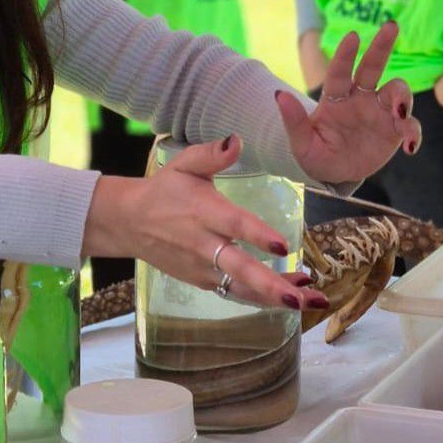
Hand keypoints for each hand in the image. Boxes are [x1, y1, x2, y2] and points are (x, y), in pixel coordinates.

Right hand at [82, 136, 326, 311]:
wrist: (130, 223)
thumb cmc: (165, 189)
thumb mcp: (184, 164)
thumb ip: (211, 154)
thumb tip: (237, 140)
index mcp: (204, 212)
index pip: (234, 225)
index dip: (258, 236)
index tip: (283, 246)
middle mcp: (204, 245)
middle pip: (239, 269)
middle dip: (270, 285)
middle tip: (299, 298)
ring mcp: (204, 269)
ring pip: (242, 288)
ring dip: (276, 297)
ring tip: (312, 301)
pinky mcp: (204, 282)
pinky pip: (237, 292)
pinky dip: (264, 297)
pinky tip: (295, 291)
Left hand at [275, 21, 422, 184]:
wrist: (337, 176)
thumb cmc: (317, 155)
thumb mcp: (302, 144)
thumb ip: (293, 121)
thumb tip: (279, 94)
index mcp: (336, 98)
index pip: (340, 72)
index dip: (345, 54)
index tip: (352, 36)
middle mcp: (360, 98)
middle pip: (373, 67)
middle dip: (382, 46)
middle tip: (391, 25)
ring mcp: (380, 112)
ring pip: (397, 91)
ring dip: (401, 96)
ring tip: (400, 112)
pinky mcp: (396, 131)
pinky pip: (410, 126)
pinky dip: (413, 132)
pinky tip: (410, 145)